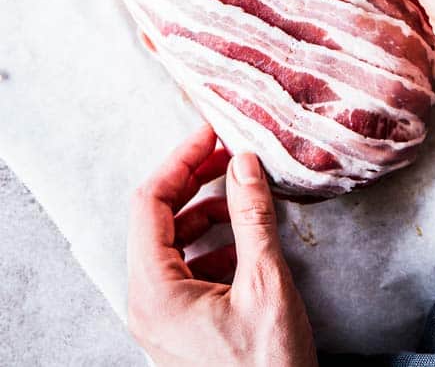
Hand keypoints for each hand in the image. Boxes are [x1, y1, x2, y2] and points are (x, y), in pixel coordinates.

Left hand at [127, 125, 317, 366]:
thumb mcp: (266, 285)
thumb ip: (251, 218)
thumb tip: (244, 162)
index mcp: (155, 291)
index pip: (150, 202)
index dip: (180, 160)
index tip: (210, 133)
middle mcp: (147, 301)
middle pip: (157, 218)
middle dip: (193, 181)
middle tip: (229, 156)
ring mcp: (161, 315)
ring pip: (171, 241)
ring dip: (205, 211)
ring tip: (242, 198)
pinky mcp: (179, 324)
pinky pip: (184, 267)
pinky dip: (211, 243)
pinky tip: (243, 243)